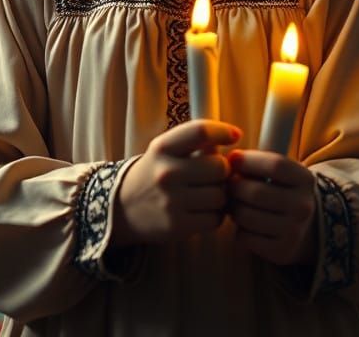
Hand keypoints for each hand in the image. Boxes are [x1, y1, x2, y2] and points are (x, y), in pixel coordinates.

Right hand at [112, 120, 239, 246]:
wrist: (123, 207)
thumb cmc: (156, 172)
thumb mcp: (167, 148)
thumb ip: (196, 141)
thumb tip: (234, 136)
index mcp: (163, 147)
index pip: (200, 131)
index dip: (223, 131)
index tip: (235, 134)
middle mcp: (166, 172)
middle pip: (219, 167)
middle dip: (223, 171)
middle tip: (214, 175)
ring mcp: (171, 201)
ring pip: (220, 195)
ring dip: (221, 195)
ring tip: (207, 193)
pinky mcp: (176, 226)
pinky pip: (215, 219)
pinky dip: (215, 215)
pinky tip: (203, 210)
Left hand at [226, 150, 317, 266]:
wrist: (308, 227)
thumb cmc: (284, 191)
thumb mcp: (283, 173)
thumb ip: (260, 162)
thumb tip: (231, 158)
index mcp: (305, 180)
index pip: (276, 165)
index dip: (249, 160)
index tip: (234, 159)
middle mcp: (303, 206)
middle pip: (256, 193)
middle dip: (234, 186)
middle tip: (229, 184)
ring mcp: (294, 231)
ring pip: (247, 216)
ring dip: (233, 208)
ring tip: (235, 203)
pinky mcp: (282, 252)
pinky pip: (246, 238)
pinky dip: (239, 229)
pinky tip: (245, 223)